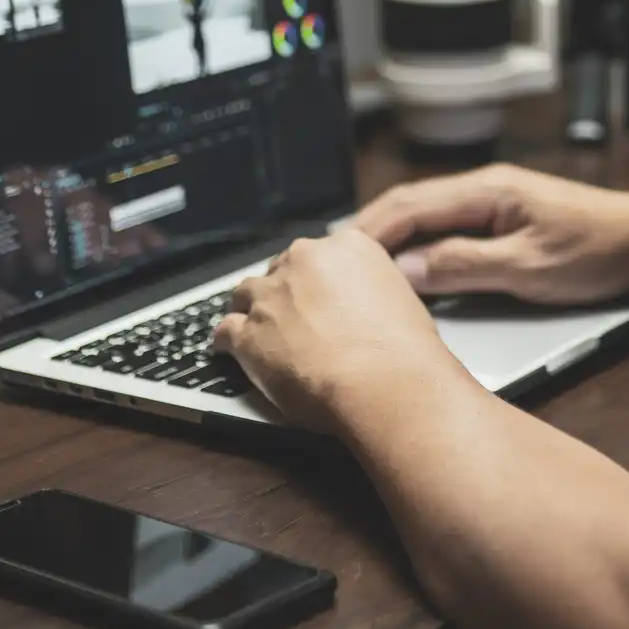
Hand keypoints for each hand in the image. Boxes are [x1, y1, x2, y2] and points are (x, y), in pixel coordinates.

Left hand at [212, 230, 470, 433]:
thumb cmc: (403, 351)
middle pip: (280, 269)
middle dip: (282, 293)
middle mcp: (305, 260)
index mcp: (348, 246)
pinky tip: (229, 353)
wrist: (387, 383)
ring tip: (254, 330)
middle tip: (290, 319)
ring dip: (250, 311)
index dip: (314, 278)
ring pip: (246, 293)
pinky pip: (224, 331)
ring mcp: (272, 295)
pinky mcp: (248, 333)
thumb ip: (372, 291)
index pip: (318, 254)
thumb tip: (366, 306)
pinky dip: (226, 342)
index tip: (314, 294)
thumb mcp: (400, 299)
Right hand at [350, 164, 628, 305]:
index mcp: (486, 190)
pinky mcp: (504, 218)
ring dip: (393, 238)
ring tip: (360, 269)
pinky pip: (447, 226)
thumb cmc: (597, 251)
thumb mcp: (527, 268)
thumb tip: (408, 269)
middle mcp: (484, 187)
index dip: (369, 231)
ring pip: (427, 214)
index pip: (410, 204)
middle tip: (333, 264)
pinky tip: (410, 268)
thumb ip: (464, 265)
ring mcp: (494, 201)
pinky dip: (420, 243)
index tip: (337, 257)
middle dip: (370, 232)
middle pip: (410, 203)